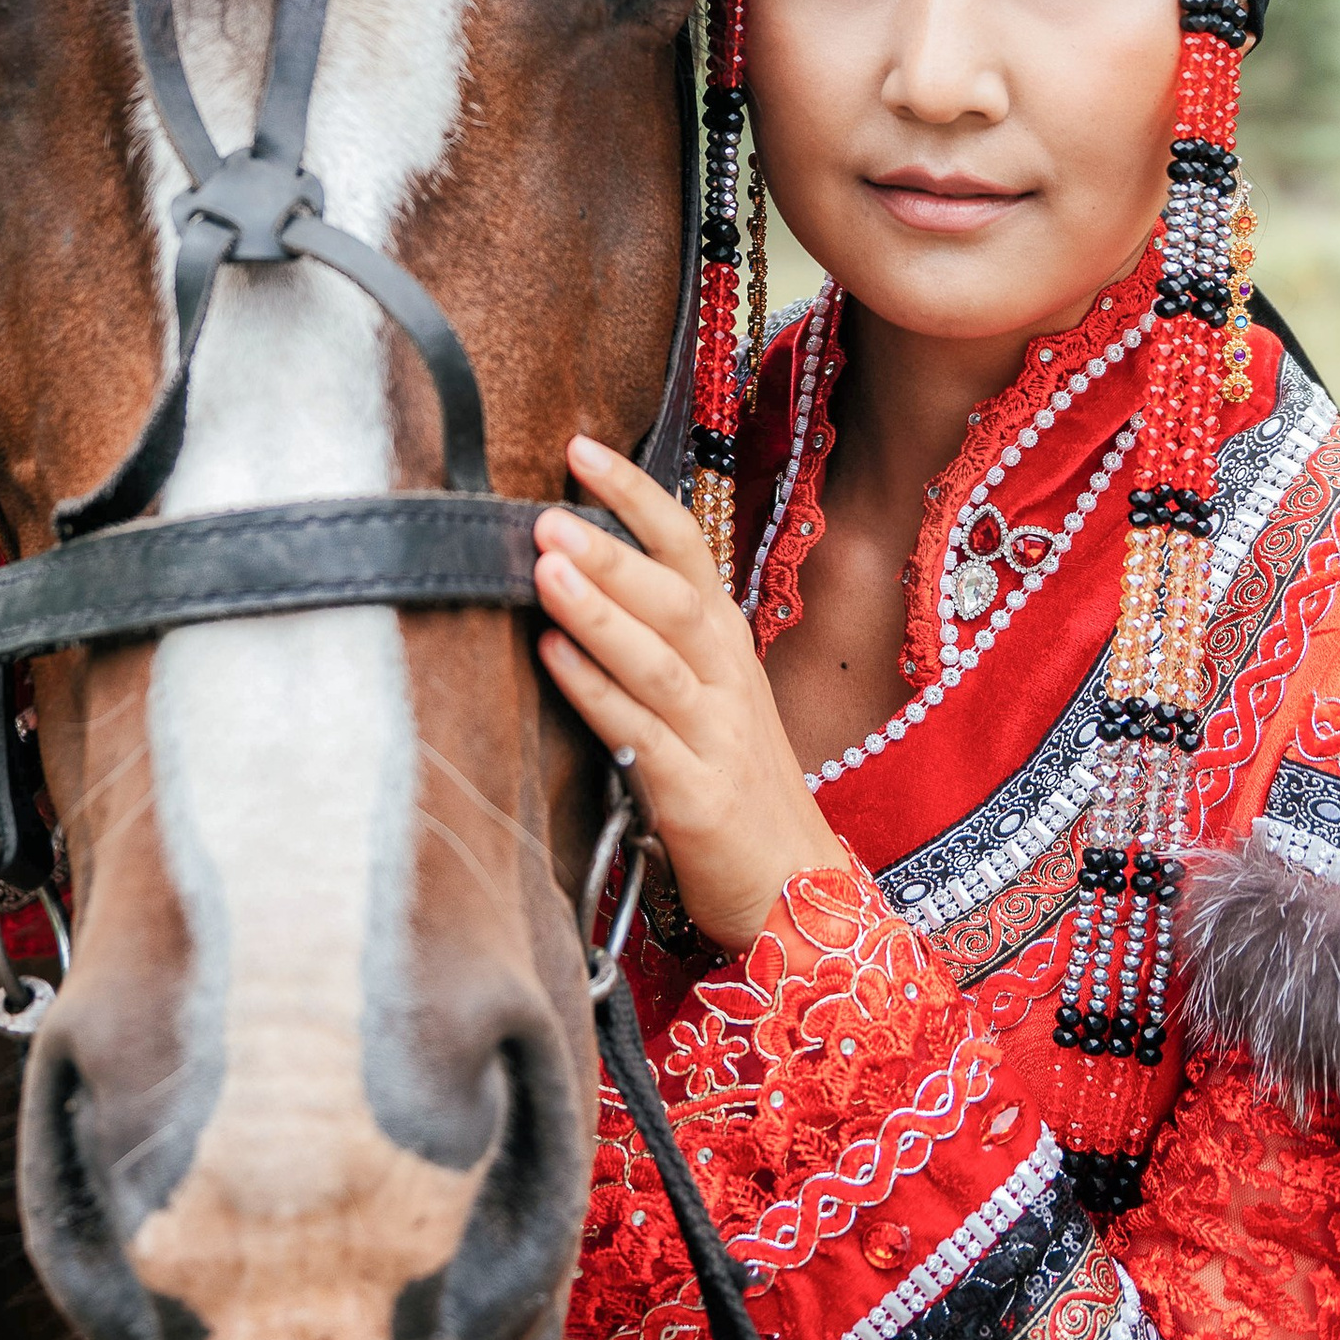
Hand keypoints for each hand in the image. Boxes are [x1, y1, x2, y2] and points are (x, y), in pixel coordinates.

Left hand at [535, 435, 845, 952]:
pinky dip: (595, 693)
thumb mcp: (711, 695)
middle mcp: (729, 679)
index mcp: (729, 644)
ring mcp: (716, 738)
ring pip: (659, 661)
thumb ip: (659, 635)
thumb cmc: (737, 784)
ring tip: (543, 567)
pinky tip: (552, 657)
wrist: (795, 890)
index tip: (581, 450)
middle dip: (612, 550)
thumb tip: (580, 566)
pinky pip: (640, 736)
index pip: (688, 549)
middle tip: (547, 512)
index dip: (637, 497)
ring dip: (600, 612)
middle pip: (674, 598)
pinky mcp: (696, 799)